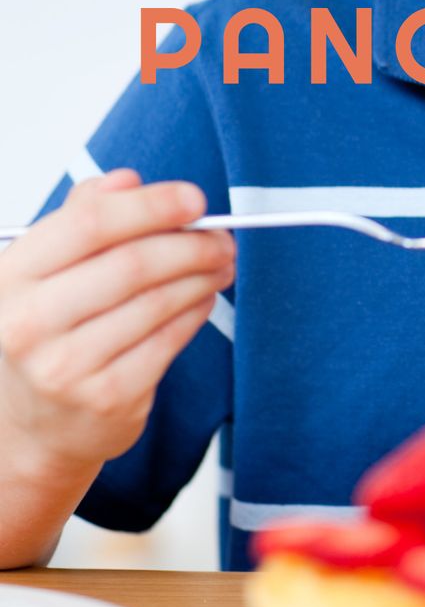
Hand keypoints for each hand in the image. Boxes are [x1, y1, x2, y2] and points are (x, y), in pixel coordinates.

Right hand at [0, 169, 234, 476]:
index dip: (152, 205)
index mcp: (10, 276)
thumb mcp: (44, 271)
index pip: (90, 224)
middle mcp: (29, 322)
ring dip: (203, 276)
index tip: (195, 199)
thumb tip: (127, 180)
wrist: (29, 426)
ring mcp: (66, 366)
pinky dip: (196, 312)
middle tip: (222, 238)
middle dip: (192, 244)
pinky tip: (203, 298)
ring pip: (158, 302)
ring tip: (221, 264)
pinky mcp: (106, 398)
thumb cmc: (45, 333)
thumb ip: (82, 218)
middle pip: (134, 264)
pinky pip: (170, 341)